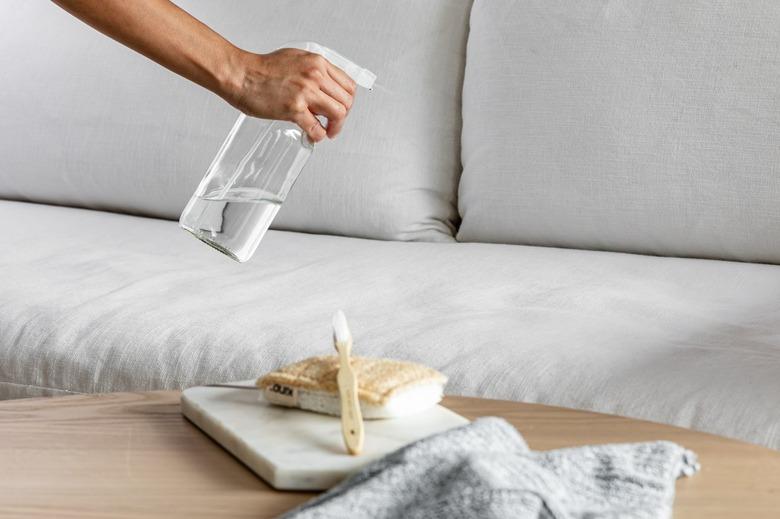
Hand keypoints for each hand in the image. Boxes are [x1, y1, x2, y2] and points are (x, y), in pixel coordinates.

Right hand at [223, 48, 356, 142]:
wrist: (240, 74)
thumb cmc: (261, 69)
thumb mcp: (295, 59)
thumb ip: (313, 72)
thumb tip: (324, 86)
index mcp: (317, 63)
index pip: (348, 85)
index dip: (347, 101)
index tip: (341, 108)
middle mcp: (314, 75)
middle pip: (346, 101)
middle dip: (343, 116)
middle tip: (334, 124)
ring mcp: (305, 91)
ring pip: (338, 114)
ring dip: (334, 127)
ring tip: (326, 131)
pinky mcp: (294, 108)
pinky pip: (317, 128)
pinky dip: (318, 135)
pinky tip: (312, 135)